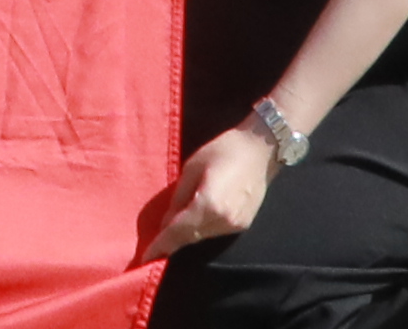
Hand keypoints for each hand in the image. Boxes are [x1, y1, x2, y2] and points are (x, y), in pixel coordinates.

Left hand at [138, 122, 281, 260]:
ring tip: (170, 233)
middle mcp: (223, 221)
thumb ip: (178, 198)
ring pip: (203, 237)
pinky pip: (216, 232)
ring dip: (186, 236)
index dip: (161, 245)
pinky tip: (194, 223)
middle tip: (154, 247)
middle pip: (190, 237)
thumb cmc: (224, 150)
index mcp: (208, 205)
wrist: (261, 150)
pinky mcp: (244, 224)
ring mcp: (236, 225)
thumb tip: (166, 222)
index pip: (178, 231)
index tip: (146, 257)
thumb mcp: (192, 168)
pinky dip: (202, 230)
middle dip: (172, 242)